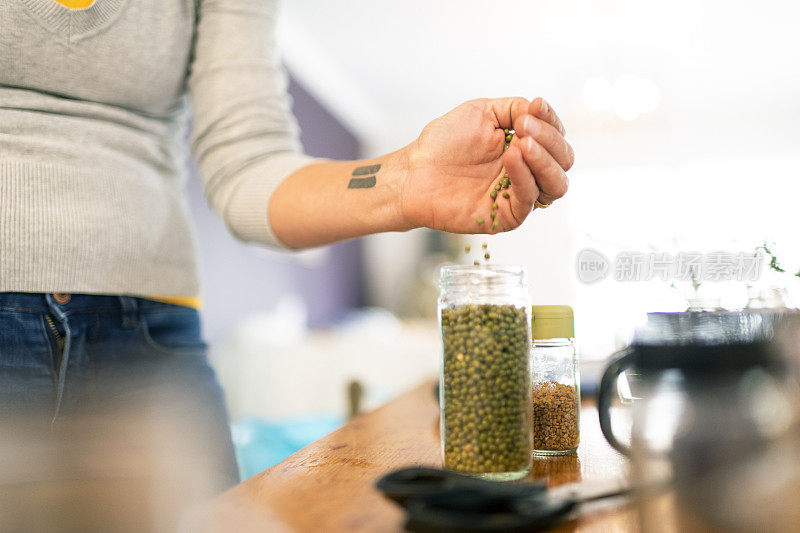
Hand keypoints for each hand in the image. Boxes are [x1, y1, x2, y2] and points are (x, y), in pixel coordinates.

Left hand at [400, 97, 573, 233]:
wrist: (415, 172)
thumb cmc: (443, 144)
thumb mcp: (482, 112)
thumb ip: (514, 108)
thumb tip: (538, 109)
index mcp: (525, 147)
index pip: (556, 136)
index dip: (550, 120)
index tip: (535, 106)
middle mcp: (527, 172)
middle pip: (564, 161)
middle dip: (549, 139)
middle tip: (525, 126)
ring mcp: (519, 195)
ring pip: (556, 184)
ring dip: (544, 159)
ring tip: (523, 143)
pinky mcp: (507, 216)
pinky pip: (529, 199)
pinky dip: (525, 176)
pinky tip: (512, 157)